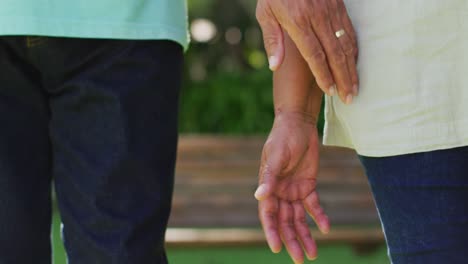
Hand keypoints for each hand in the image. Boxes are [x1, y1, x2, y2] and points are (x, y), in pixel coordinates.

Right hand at [255, 112, 329, 262]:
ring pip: (299, 219)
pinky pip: (313, 206)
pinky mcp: (308, 186)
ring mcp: (293, 191)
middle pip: (285, 222)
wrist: (299, 124)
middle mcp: (279, 192)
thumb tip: (259, 197)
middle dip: (291, 240)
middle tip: (300, 259)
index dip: (272, 232)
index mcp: (268, 187)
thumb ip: (269, 177)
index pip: (268, 215)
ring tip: (313, 254)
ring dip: (305, 235)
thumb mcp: (276, 156)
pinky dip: (319, 217)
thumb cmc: (283, 137)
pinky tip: (325, 228)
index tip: (277, 248)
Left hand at [256, 0, 358, 103]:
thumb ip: (272, 40)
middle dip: (344, 78)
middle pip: (335, 54)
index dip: (324, 75)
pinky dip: (354, 50)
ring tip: (355, 87)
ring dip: (352, 67)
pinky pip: (350, 31)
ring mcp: (331, 11)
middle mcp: (318, 17)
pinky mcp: (339, 5)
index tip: (330, 92)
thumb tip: (274, 66)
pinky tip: (355, 64)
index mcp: (298, 22)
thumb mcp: (266, 13)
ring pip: (347, 44)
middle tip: (349, 97)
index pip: (315, 55)